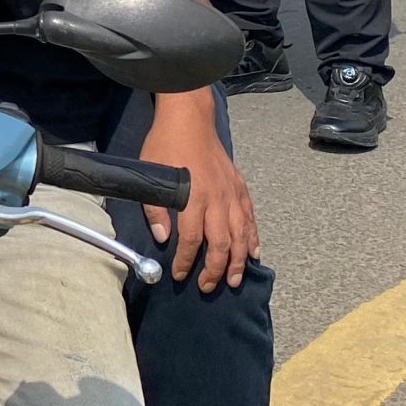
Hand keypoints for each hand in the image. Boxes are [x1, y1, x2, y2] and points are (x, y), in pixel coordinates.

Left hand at [139, 97, 259, 289]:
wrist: (190, 119)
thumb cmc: (166, 144)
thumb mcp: (151, 173)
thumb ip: (155, 208)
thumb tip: (163, 237)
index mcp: (193, 197)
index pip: (192, 240)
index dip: (186, 260)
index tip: (179, 274)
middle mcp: (217, 199)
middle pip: (221, 243)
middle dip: (215, 269)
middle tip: (208, 287)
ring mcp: (232, 194)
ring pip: (241, 235)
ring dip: (238, 261)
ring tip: (234, 280)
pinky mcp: (240, 187)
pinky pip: (251, 218)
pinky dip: (254, 238)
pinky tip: (254, 253)